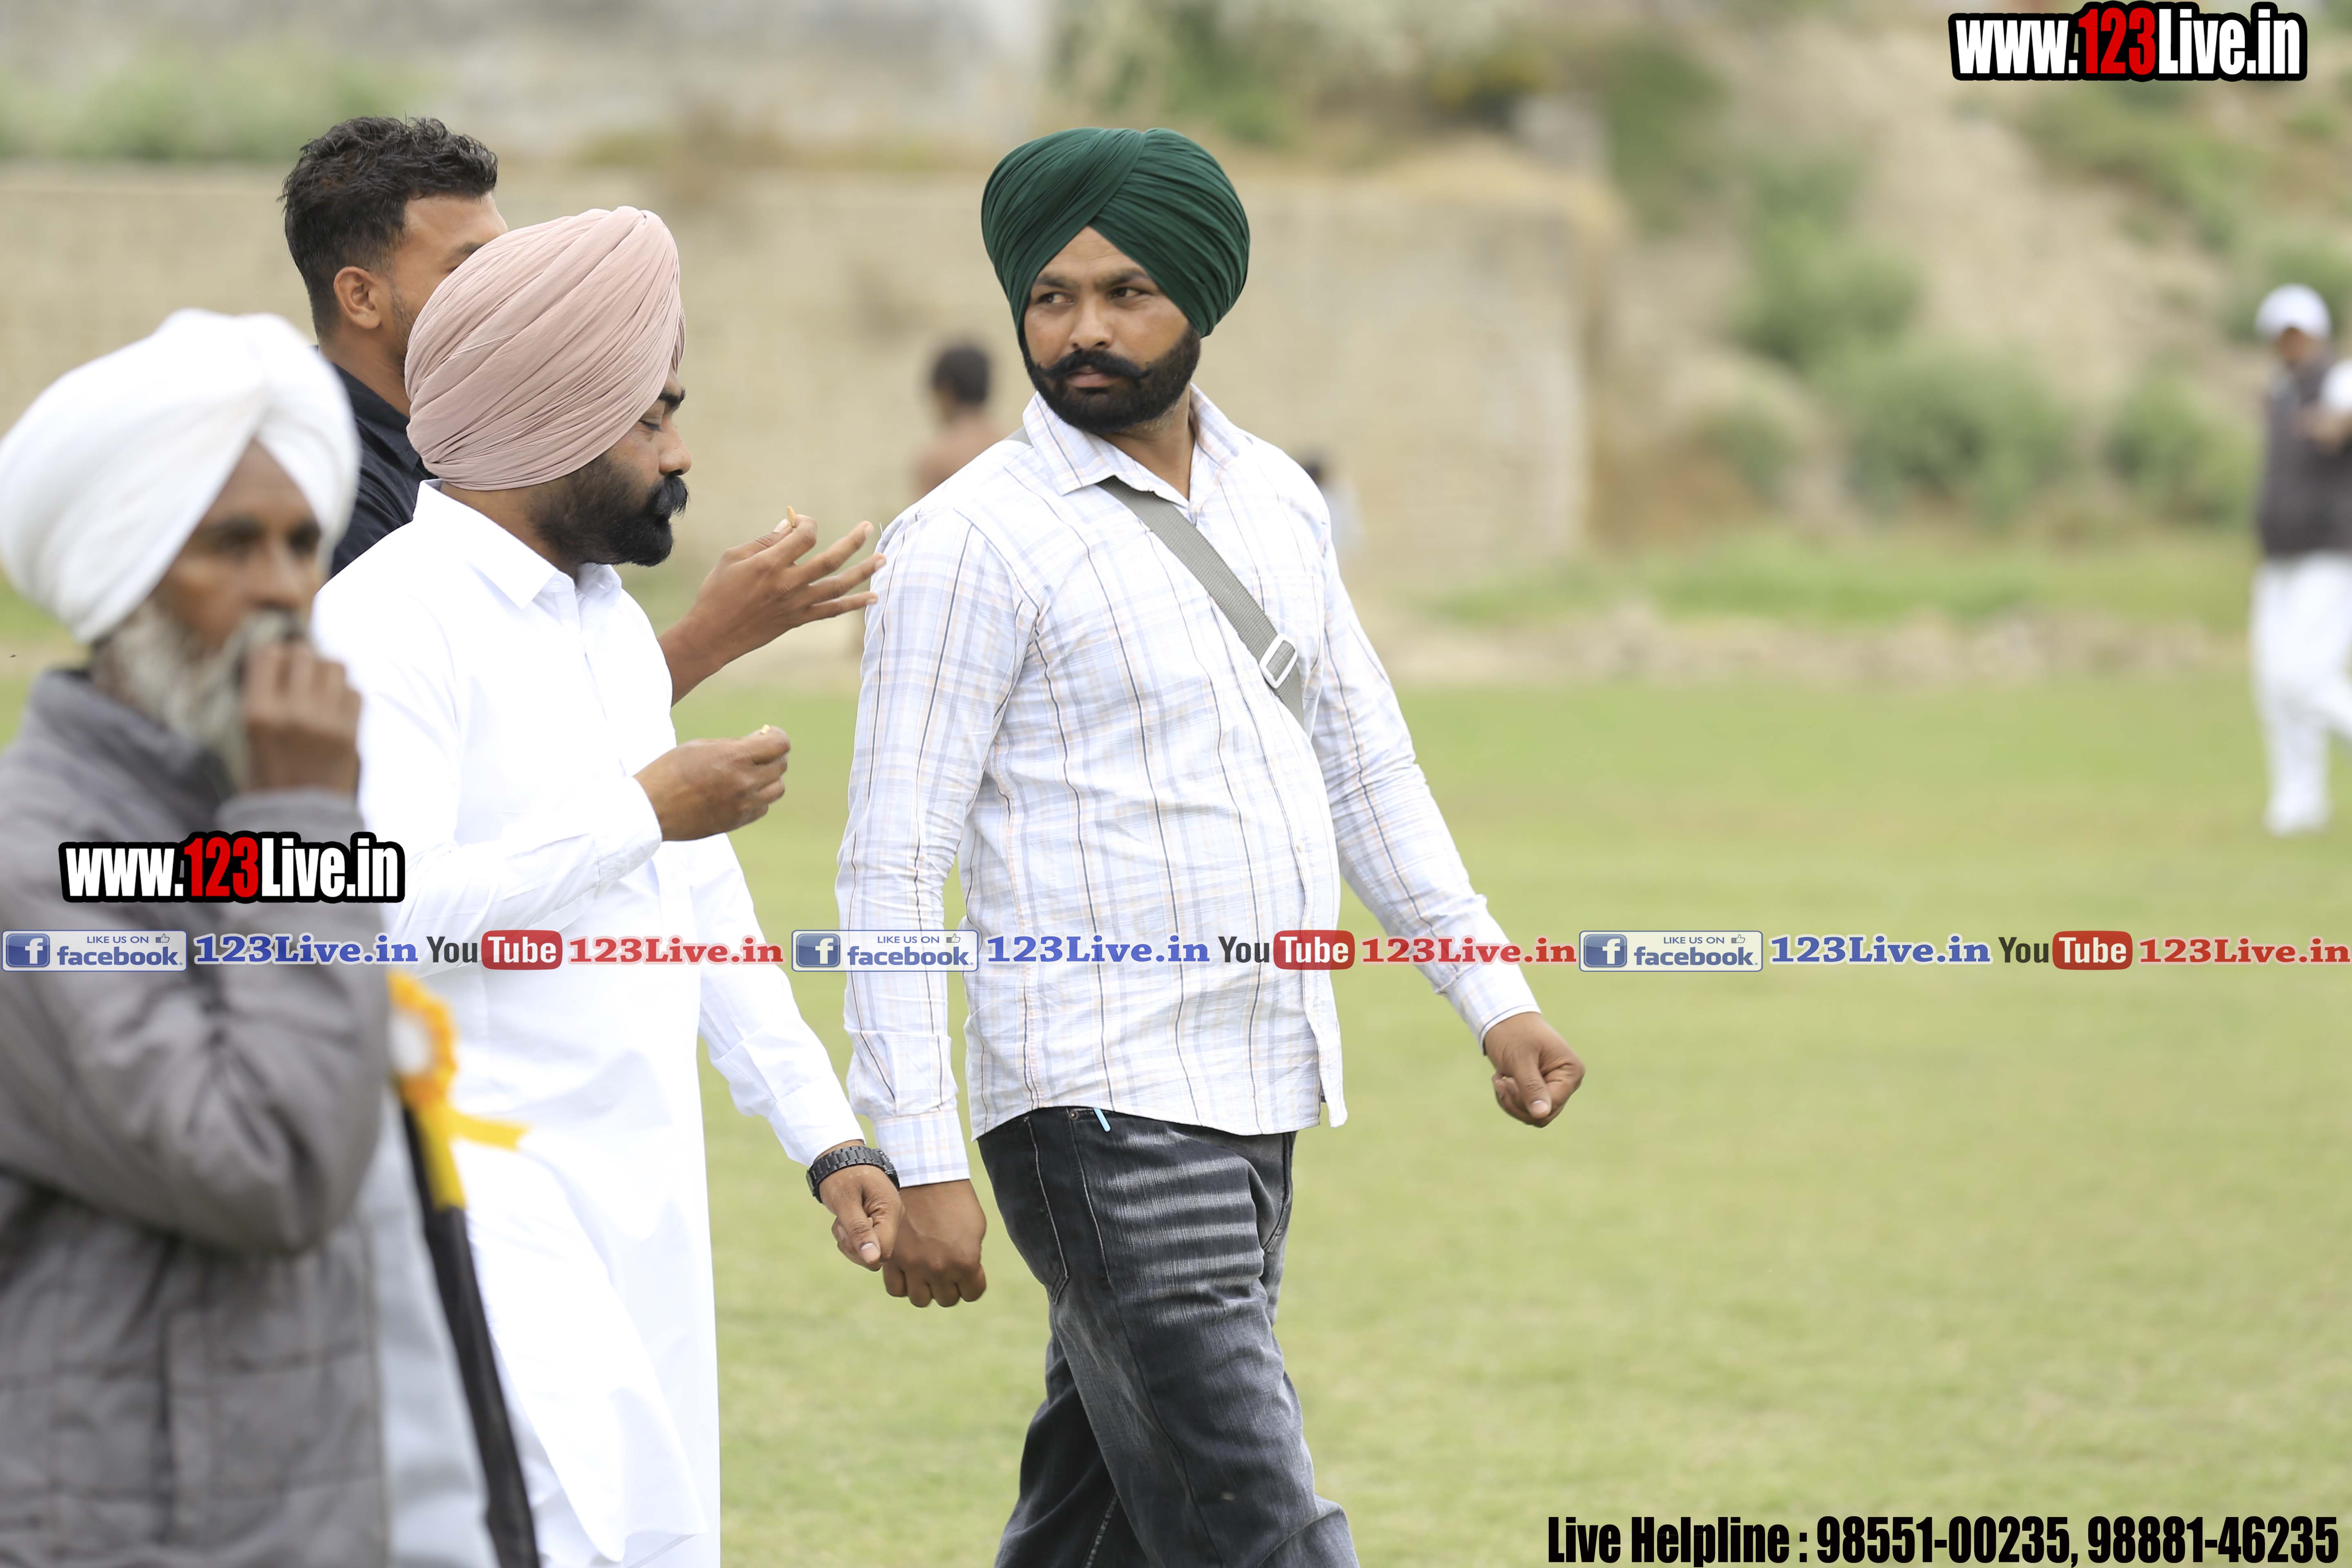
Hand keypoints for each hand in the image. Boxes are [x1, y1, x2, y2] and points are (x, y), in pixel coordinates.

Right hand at [242, 639, 360, 794]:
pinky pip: (355, 692)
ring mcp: (326, 721)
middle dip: (302, 659)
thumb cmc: (266, 774)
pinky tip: (334, 709)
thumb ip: (263, 693)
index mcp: (258, 713)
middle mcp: (293, 712)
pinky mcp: (351, 732)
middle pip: (305, 654)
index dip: (274, 655)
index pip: (268, 654)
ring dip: (327, 672)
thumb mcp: (248, 733)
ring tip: (319, 688)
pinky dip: (345, 694)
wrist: (297, 817)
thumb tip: (282, 653)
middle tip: (300, 675)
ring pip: (335, 665)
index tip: (277, 664)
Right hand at [633, 725, 789, 840]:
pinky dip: (758, 798)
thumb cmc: (670, 771)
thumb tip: (761, 738)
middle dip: (772, 756)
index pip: (780, 745)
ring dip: (768, 778)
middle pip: (781, 766)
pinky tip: (740, 792)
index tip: (769, 735)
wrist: (650, 809)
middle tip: (756, 753)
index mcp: (735, 758)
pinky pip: (762, 807)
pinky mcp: (737, 821)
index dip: (778, 737)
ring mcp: (743, 805)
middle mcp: (744, 782)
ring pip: (776, 789)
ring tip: (750, 773)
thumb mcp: (700, 747)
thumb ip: (734, 744)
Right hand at [659, 510, 882, 700]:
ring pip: (838, 586)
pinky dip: (854, 604)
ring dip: (863, 572)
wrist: (712, 635)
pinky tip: (874, 597)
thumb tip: (788, 526)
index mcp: (769, 564)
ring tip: (883, 559)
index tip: (801, 522)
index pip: (804, 537)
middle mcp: (787, 584)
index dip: (807, 523)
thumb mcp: (733, 558)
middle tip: (870, 527)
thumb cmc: (717, 592)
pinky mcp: (798, 620)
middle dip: (853, 541)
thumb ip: (765, 542)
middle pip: (830, 559)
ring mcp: (796, 604)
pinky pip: (832, 611)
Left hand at [816, 1145, 902, 1268]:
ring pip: (868, 1252)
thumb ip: (859, 1231)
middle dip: (853, 1245)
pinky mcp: (878, 1223)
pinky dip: (849, 1237)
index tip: (847, 1228)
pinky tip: (846, 1219)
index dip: (862, 1249)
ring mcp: (887, 1221)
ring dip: (849, 1241)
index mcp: (891, 1210)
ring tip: (843, 1218)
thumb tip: (873, 1260)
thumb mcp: (846, 1203)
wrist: (840, 1159)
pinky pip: (864, 1244)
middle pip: (877, 1254)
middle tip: (842, 1223)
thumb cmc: (842, 1177)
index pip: (884, 1251)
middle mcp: (894, 1218)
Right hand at [884, 1179, 987, 1307]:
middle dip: (950, 1287)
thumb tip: (965, 1277)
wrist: (926, 1177)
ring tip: (928, 1273)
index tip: (969, 1274)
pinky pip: (896, 1289)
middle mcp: (939, 1269)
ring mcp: (914, 1265)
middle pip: (947, 1299)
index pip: (972, 1293)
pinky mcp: (893, 1258)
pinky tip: (910, 1272)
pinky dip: (904, 1285)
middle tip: (948, 1270)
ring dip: (927, 1289)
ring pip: (921, 1299)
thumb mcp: (976, 1229)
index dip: (972, 1284)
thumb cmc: (956, 1200)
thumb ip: (971, 1258)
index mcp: (965, 1262)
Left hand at [1484, 1012, 1583, 1126]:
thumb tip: (1542, 1114)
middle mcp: (1568, 1081)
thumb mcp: (1520, 1060)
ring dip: (1511, 1101)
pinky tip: (1501, 1080)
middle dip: (1516, 1102)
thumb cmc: (1513, 1033)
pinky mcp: (1541, 1088)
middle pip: (1544, 1114)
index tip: (1505, 1083)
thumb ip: (1531, 1088)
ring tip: (1499, 1080)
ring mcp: (1555, 1086)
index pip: (1552, 1104)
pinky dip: (1510, 1098)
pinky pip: (1526, 1108)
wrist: (1503, 1018)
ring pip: (1534, 1114)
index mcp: (1570, 1071)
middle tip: (1499, 1083)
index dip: (1525, 1101)